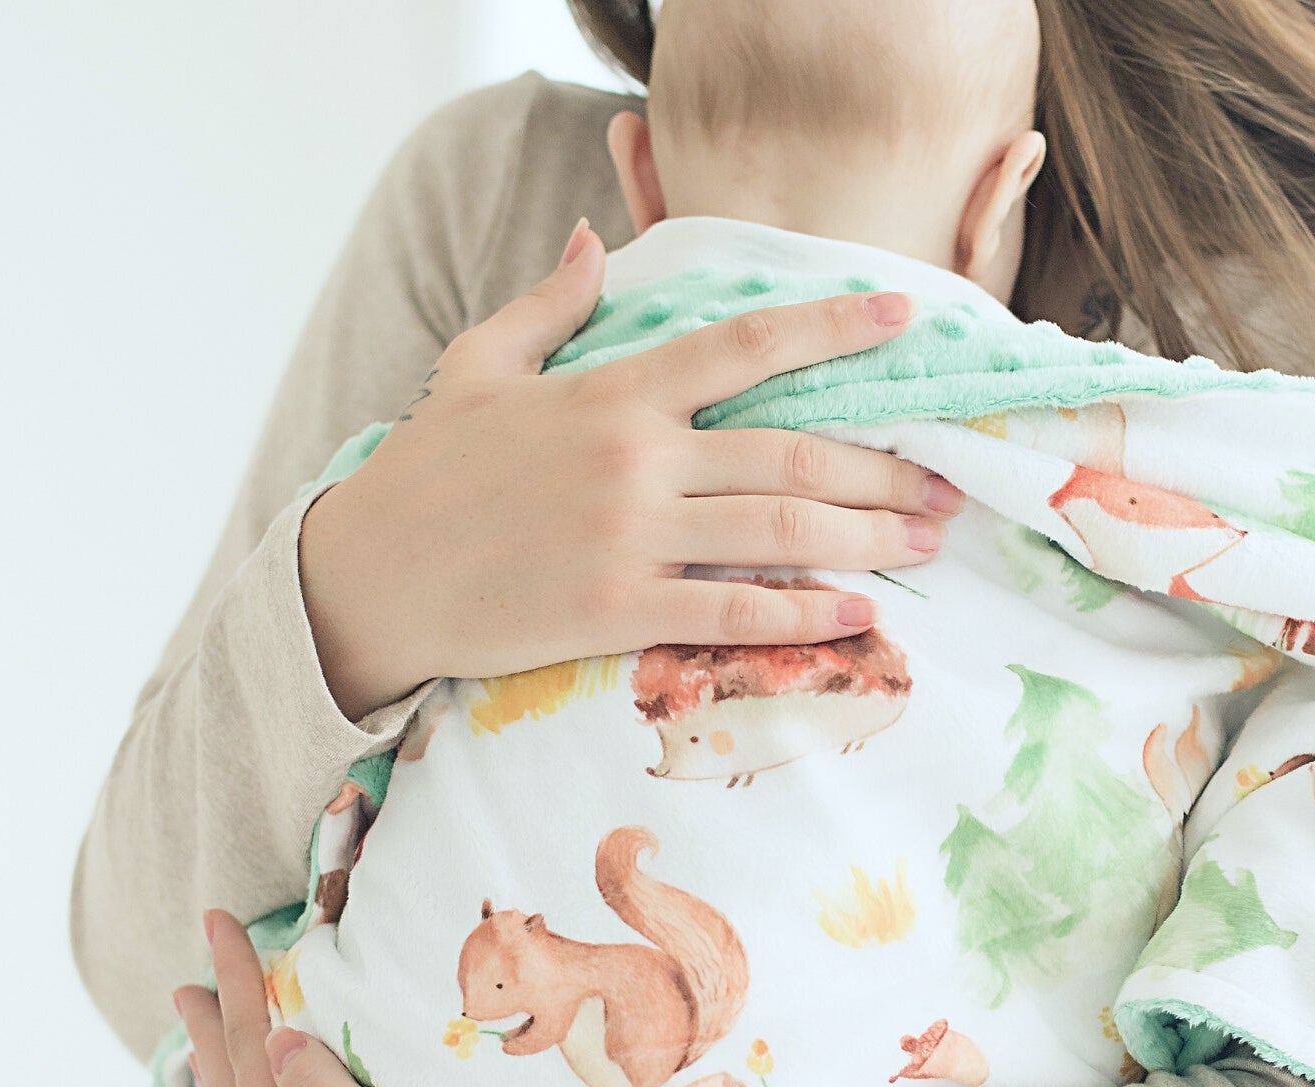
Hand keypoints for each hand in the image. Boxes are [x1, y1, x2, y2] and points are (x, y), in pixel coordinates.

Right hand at [300, 219, 962, 719]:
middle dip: (881, 466)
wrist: (371, 576)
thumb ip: (548, 303)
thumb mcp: (478, 365)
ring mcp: (631, 537)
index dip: (833, 327)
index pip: (746, 345)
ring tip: (926, 539)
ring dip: (868, 537)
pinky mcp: (618, 612)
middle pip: (791, 454)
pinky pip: (736, 614)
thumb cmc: (425, 473)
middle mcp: (637, 458)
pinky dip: (808, 617)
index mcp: (613, 391)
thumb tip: (591, 240)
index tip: (901, 314)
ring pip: (781, 533)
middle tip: (942, 480)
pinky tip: (862, 617)